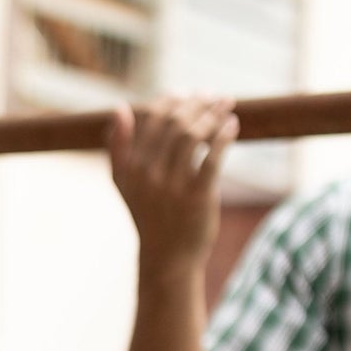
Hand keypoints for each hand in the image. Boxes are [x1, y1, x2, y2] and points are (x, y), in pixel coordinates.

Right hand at [108, 94, 239, 266]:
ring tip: (226, 104)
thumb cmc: (149, 215)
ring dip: (212, 114)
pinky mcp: (198, 196)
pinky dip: (224, 135)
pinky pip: (213, 157)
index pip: (151, 120)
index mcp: (130, 166)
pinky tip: (233, 124)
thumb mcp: (124, 183)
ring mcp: (173, 185)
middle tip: (213, 95)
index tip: (187, 94)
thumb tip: (120, 108)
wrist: (167, 257)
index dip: (171, 102)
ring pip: (193, 136)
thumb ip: (117, 146)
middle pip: (174, 124)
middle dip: (196, 103)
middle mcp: (148, 174)